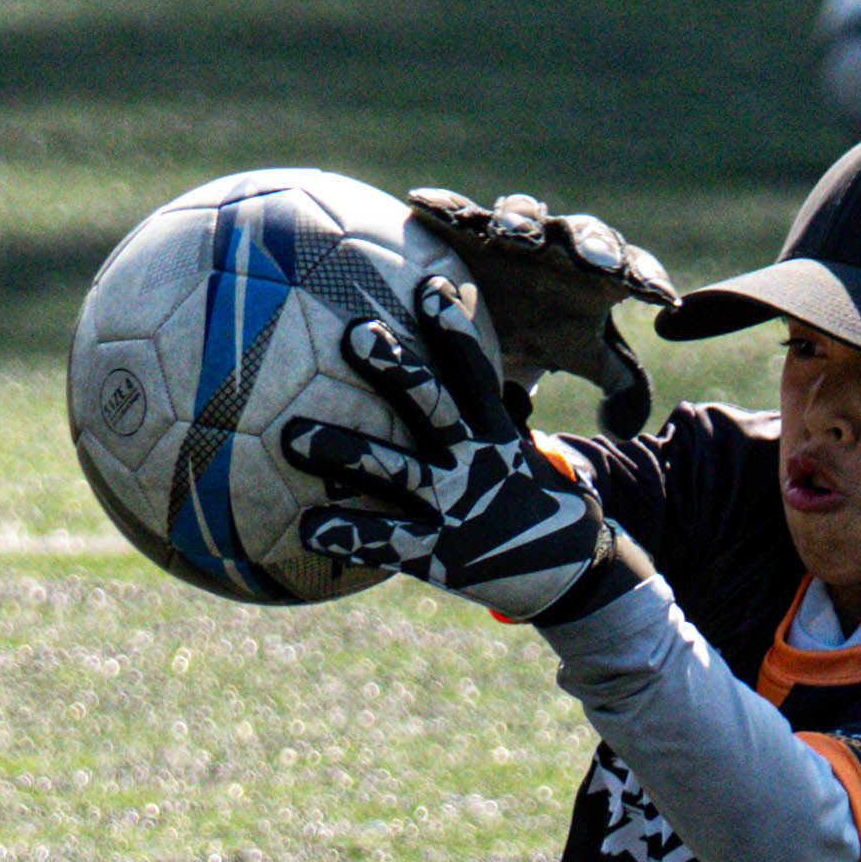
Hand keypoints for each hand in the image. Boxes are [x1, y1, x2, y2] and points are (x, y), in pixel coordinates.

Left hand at [281, 272, 649, 622]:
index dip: (454, 329)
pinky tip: (303, 527)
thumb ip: (485, 417)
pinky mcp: (439, 557)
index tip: (430, 284)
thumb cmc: (529, 505)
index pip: (473, 371)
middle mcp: (474, 464)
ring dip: (344, 452)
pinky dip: (346, 534)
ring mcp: (455, 509)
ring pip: (394, 472)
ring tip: (291, 434)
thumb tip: (470, 378)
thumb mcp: (517, 455)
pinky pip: (384, 543)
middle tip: (356, 332)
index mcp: (494, 435)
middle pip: (432, 407)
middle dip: (396, 369)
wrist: (569, 577)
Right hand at [402, 185, 674, 435]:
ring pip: (523, 217)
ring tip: (512, 237)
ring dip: (520, 223)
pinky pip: (456, 214)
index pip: (635, 271)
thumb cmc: (550, 333)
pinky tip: (423, 205)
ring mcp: (515, 233)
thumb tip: (625, 427)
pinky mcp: (467, 228)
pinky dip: (444, 209)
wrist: (497, 312)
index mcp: (602, 275)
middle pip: (585, 236)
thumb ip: (621, 384)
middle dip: (591, 246)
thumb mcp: (585, 356)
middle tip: (596, 263)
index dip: (648, 279)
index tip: (661, 297)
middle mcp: (562, 245)